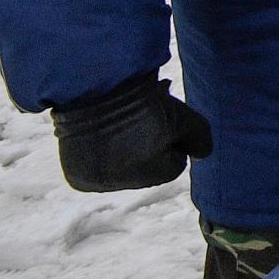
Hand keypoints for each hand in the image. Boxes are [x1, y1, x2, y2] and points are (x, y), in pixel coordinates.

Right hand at [53, 76, 212, 191]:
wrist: (94, 92)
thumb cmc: (144, 104)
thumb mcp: (186, 118)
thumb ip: (201, 140)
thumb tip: (203, 154)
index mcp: (156, 175)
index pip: (175, 160)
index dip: (172, 136)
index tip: (159, 118)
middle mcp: (126, 186)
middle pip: (147, 164)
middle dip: (148, 141)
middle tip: (139, 115)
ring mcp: (98, 183)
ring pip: (120, 166)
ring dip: (122, 146)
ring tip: (117, 120)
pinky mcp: (76, 176)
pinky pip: (95, 167)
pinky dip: (98, 151)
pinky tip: (98, 130)